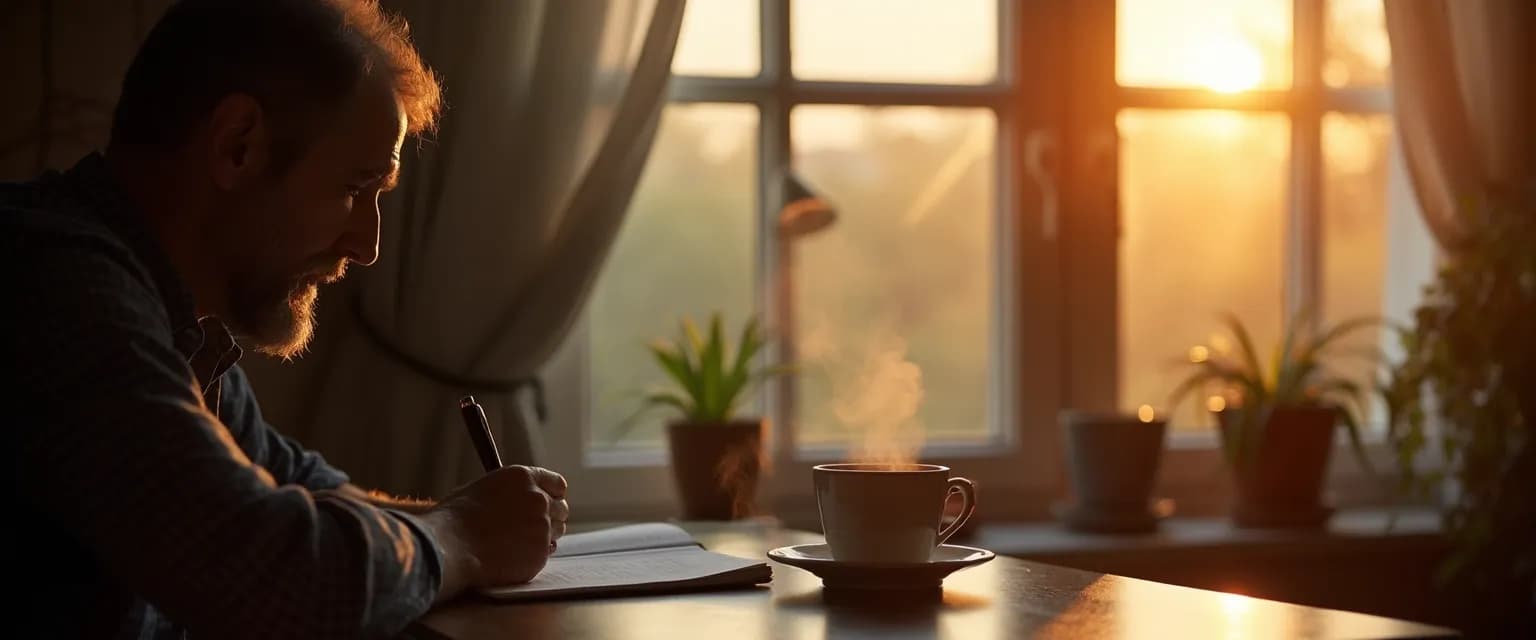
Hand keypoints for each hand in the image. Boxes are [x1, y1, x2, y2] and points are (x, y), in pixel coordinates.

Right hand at [420, 465, 567, 600]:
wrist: (449, 548)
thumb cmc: (455, 519)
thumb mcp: (482, 489)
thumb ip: (508, 492)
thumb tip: (515, 500)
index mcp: (523, 477)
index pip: (557, 485)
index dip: (552, 496)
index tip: (547, 504)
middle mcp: (538, 499)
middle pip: (561, 509)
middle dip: (551, 518)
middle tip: (531, 528)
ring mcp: (542, 526)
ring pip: (556, 532)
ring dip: (543, 537)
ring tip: (516, 543)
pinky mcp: (540, 552)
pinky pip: (545, 554)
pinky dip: (533, 557)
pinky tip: (511, 557)